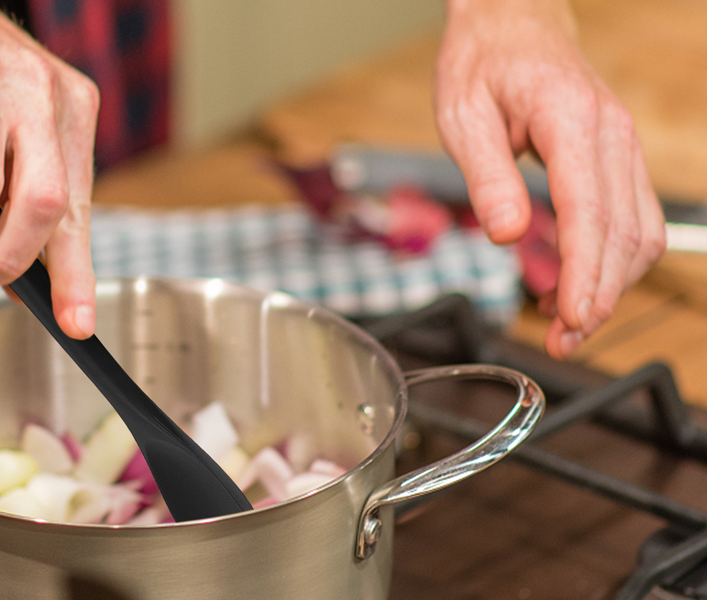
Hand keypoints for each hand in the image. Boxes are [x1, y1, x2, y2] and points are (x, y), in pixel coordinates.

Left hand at [435, 0, 664, 358]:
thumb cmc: (482, 65)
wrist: (512, 24)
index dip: (585, 274)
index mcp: (570, 120)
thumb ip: (486, 177)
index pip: (589, 212)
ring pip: (640, 232)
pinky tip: (581, 285)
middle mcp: (611, 133)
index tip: (572, 318)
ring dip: (611, 284)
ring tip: (567, 323)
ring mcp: (623, 145)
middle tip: (563, 340)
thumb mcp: (462, 116)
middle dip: (597, 294)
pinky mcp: (620, 157)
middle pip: (623, 232)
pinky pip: (634, 218)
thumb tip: (508, 236)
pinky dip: (615, 260)